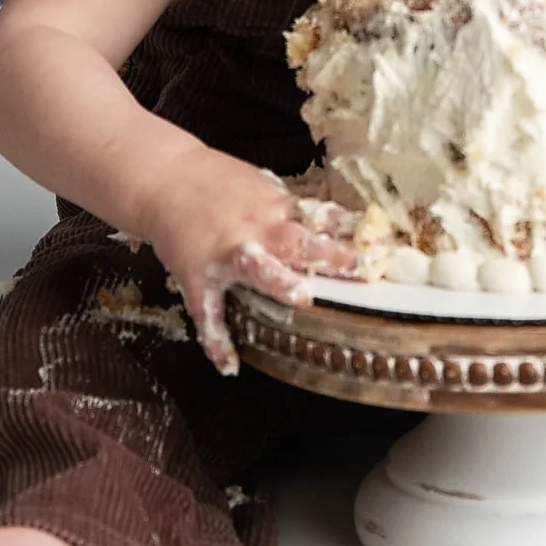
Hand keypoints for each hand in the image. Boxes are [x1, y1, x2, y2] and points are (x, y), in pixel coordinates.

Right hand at [139, 152, 358, 375]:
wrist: (162, 178)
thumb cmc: (214, 181)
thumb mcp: (260, 185)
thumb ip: (291, 209)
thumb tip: (330, 223)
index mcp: (275, 208)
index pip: (322, 219)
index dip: (352, 231)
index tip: (383, 244)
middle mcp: (256, 231)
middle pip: (298, 242)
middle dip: (329, 255)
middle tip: (360, 268)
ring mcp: (226, 255)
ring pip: (257, 269)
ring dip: (280, 284)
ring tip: (302, 300)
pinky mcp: (198, 278)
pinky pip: (208, 315)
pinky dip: (217, 342)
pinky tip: (230, 367)